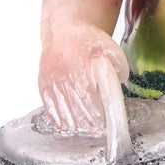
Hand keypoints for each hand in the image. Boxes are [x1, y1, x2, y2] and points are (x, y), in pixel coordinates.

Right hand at [38, 22, 129, 159]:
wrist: (64, 31)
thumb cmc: (88, 41)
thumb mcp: (109, 46)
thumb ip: (118, 64)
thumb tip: (122, 79)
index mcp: (80, 66)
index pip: (88, 97)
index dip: (96, 114)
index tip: (104, 125)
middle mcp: (63, 75)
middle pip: (75, 108)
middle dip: (87, 123)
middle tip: (97, 132)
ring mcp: (51, 81)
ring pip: (61, 110)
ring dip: (74, 124)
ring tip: (84, 132)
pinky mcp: (43, 85)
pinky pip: (49, 107)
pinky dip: (57, 119)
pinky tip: (66, 126)